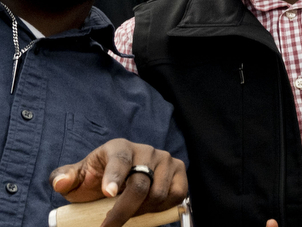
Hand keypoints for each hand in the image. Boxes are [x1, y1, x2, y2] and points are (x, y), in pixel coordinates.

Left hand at [49, 139, 187, 226]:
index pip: (120, 161)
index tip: (107, 194)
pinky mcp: (179, 171)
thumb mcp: (77, 179)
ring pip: (158, 193)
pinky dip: (163, 207)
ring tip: (128, 215)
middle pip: (140, 184)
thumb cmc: (96, 179)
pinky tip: (148, 210)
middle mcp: (146, 150)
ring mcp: (165, 160)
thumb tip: (60, 183)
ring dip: (143, 212)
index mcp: (119, 148)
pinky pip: (177, 194)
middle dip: (123, 211)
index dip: (114, 177)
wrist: (118, 179)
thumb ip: (63, 178)